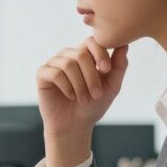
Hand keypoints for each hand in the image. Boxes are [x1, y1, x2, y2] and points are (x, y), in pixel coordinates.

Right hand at [37, 37, 128, 166]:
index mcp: (84, 55)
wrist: (74, 125)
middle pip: (81, 54)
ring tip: (83, 99)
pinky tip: (70, 96)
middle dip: (92, 76)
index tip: (106, 70)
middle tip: (96, 94)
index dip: (100, 53)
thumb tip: (125, 44)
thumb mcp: (112, 86)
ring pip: (68, 64)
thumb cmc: (93, 105)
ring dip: (80, 85)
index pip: (91, 41)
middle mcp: (67, 56)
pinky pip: (55, 74)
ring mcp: (53, 64)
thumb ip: (119, 66)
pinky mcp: (42, 74)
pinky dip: (66, 87)